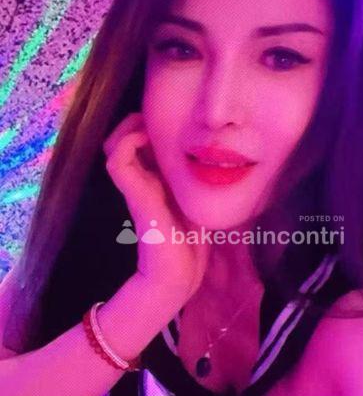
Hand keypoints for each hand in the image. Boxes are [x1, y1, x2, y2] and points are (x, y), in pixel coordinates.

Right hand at [103, 112, 209, 308]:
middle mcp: (142, 181)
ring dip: (130, 128)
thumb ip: (196, 184)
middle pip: (123, 139)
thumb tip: (216, 160)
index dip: (150, 127)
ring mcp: (135, 186)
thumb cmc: (191, 243)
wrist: (178, 274)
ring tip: (149, 128)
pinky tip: (147, 141)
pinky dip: (128, 141)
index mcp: (155, 181)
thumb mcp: (197, 202)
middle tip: (157, 121)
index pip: (141, 144)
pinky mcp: (134, 193)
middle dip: (138, 122)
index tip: (170, 124)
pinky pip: (118, 158)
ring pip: (114, 144)